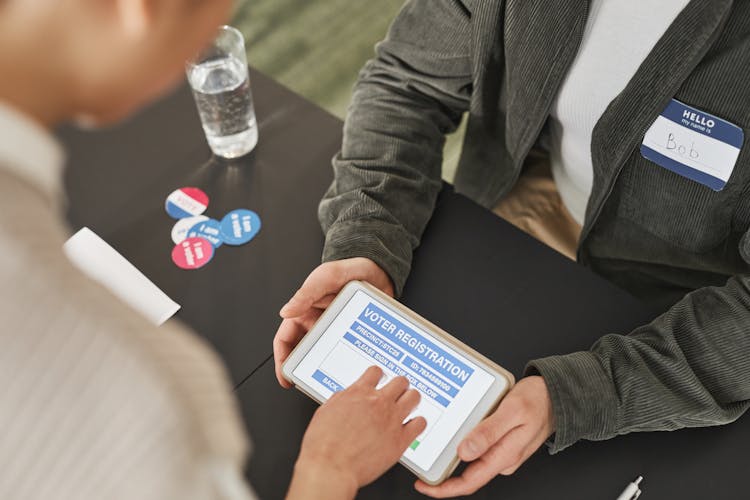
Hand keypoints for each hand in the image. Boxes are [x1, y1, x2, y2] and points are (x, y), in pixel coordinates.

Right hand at [273, 257, 392, 386]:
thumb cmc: (347, 269)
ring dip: (328, 368)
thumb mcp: (325, 278)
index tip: (286, 378)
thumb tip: (286, 312)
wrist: (377, 270)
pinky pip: (346, 351)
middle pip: (305, 353)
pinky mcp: (351, 334)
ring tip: (335, 379)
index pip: (286, 340)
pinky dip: (347, 361)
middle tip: (312, 383)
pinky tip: (354, 369)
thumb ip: (306, 294)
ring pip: (326, 355)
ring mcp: (334, 331)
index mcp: (303, 313)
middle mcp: (317, 324)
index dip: (283, 360)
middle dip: (305, 370)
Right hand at [287, 366, 426, 499]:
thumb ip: (340, 400)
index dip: (378, 375)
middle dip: (399, 386)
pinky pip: (420, 424)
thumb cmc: (323, 444)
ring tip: (408, 405)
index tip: (379, 379)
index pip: (376, 372)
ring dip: (411, 400)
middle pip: (400, 381)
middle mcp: (378, 403)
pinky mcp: (400, 440)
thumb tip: (345, 397)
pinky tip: (413, 426)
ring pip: (414, 397)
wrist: (330, 467)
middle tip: (397, 392)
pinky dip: (418, 423)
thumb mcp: (325, 411)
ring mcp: (392, 420)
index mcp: (358, 393)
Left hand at [415, 376, 554, 497]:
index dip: (445, 488)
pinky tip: (454, 432)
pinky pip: (477, 447)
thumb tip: (465, 452)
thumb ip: (488, 432)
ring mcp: (502, 451)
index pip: (470, 482)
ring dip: (452, 456)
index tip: (425, 485)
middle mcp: (503, 458)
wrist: (557, 395)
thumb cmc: (538, 401)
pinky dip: (463, 443)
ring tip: (434, 445)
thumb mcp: (512, 411)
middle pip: (467, 474)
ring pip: (471, 460)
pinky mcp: (501, 442)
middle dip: (444, 472)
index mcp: (504, 455)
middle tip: (423, 461)